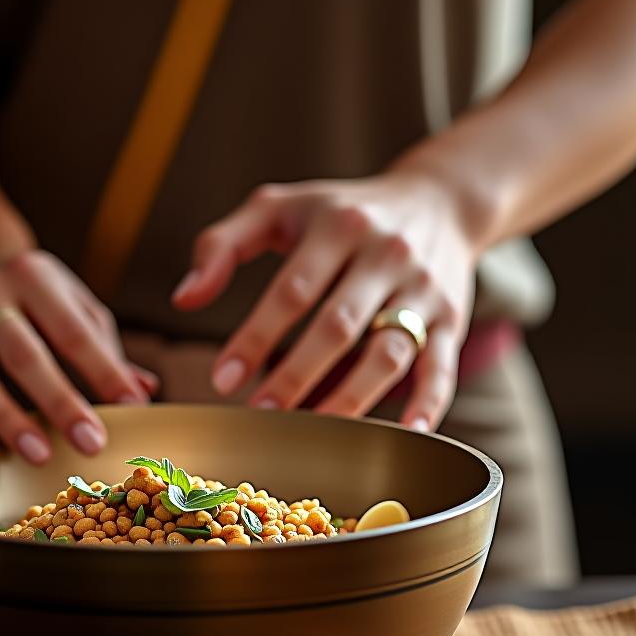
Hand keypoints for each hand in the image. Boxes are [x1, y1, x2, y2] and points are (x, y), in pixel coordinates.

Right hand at [0, 249, 157, 461]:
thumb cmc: (37, 292)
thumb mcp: (75, 304)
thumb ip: (105, 349)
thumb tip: (143, 390)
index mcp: (35, 278)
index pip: (73, 331)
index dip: (104, 370)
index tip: (131, 406)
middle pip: (24, 355)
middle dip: (60, 401)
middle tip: (90, 441)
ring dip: (5, 416)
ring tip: (37, 452)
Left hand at [172, 172, 477, 429]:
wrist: (438, 201)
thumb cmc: (339, 212)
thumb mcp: (277, 208)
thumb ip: (222, 245)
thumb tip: (183, 299)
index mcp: (337, 226)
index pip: (292, 291)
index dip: (256, 338)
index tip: (224, 380)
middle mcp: (385, 255)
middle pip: (338, 326)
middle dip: (295, 375)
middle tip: (260, 414)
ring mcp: (423, 290)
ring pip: (388, 353)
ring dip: (350, 398)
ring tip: (312, 431)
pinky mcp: (452, 319)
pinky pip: (442, 367)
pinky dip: (428, 403)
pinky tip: (406, 434)